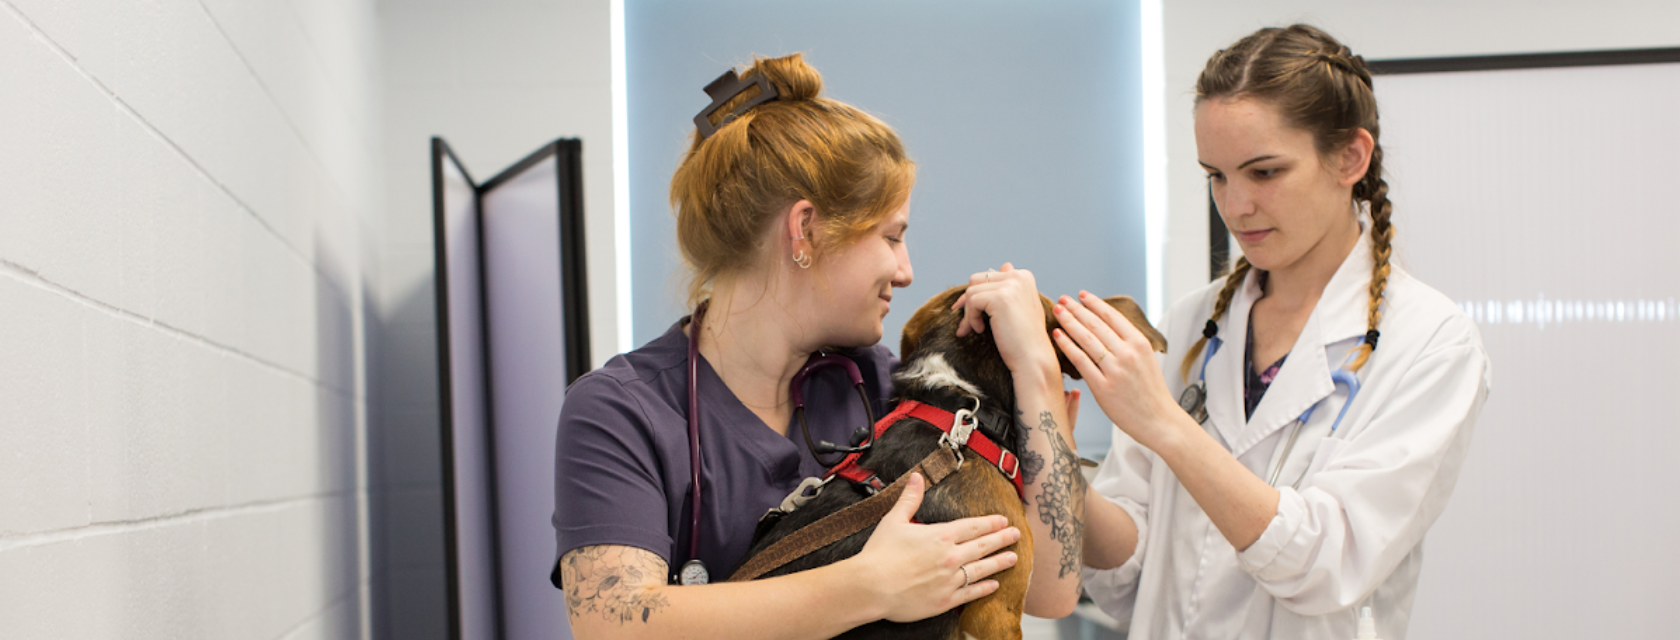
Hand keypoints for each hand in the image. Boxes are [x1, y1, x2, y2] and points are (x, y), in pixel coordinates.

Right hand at [852, 473, 1022, 622]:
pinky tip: (994, 585)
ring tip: (1013, 558)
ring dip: (999, 563)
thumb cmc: (880, 554)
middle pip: (983, 546)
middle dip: (1002, 539)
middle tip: (1016, 535)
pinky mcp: (945, 600)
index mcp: (940, 536)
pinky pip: (971, 593)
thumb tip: (916, 477)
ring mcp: (950, 579)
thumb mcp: (894, 520)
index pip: (973, 527)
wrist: (871, 586)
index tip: (1002, 520)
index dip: (990, 523)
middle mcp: (950, 557)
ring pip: (982, 569)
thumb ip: (910, 499)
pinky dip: (984, 588)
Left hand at [951, 263, 1057, 381]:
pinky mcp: (1001, 297)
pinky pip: (972, 301)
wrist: (1032, 358)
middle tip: (968, 324)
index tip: (972, 314)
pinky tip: (981, 330)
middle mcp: (1019, 276)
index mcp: (1023, 276)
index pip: (988, 277)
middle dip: (968, 302)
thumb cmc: (1024, 338)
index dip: (976, 296)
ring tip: (977, 329)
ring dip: (968, 313)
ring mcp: (1011, 285)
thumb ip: (1011, 286)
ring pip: (971, 291)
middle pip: (976, 280)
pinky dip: (970, 318)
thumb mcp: (1019, 306)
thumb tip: (1005, 264)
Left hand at [1051, 291, 1183, 449]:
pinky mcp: (1103, 387)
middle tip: (1062, 299)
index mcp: (1140, 344)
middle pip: (1096, 325)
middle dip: (1077, 310)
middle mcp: (1128, 354)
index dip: (1095, 304)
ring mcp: (1115, 370)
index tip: (1082, 295)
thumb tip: (1108, 327)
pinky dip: (1067, 346)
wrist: (1159, 420)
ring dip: (1069, 322)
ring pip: (1086, 340)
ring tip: (1057, 312)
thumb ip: (1130, 344)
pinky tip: (1058, 335)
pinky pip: (1081, 361)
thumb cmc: (1151, 392)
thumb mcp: (1147, 360)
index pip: (1113, 317)